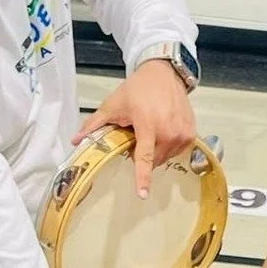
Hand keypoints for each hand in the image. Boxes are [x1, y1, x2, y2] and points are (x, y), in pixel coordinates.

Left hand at [74, 59, 196, 197]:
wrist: (164, 73)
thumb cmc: (138, 88)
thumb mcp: (113, 104)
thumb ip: (95, 124)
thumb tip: (76, 140)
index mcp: (148, 124)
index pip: (144, 156)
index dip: (143, 177)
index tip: (143, 194)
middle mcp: (168, 130)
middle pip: (153, 160)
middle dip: (143, 154)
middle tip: (137, 136)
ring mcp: (182, 133)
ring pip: (165, 158)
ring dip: (155, 152)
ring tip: (151, 131)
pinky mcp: (191, 134)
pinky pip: (176, 151)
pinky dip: (167, 147)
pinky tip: (163, 131)